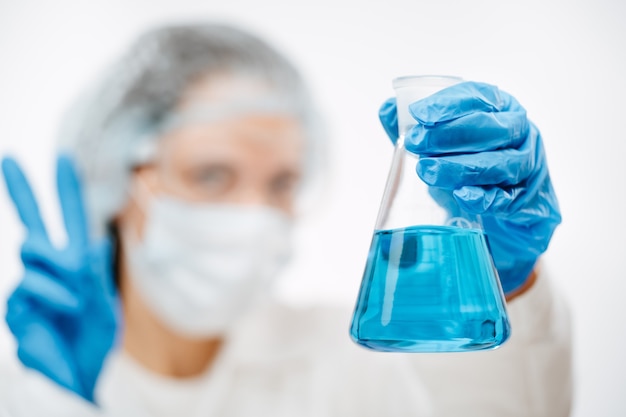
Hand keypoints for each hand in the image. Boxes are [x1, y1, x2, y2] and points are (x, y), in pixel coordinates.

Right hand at [1, 155, 118, 401]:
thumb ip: (96, 276)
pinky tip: (64, 307)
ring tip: (78, 298)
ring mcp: (31, 287)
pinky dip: (52, 295)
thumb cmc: (94, 340)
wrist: (79, 377)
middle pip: (31, 223)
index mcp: (77, 263)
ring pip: (32, 254)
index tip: (63, 158)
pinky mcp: (17, 309)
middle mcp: (51, 270)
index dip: (66, 190)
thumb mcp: (105, 306)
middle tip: (9, 158)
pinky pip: (28, 288)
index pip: (70, 220)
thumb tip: (92, 243)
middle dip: (21, 190)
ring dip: (60, 271)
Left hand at [378, 81, 561, 294]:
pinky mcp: (529, 201)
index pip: (479, 97)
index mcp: (501, 108)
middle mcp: (520, 133)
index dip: (449, 103)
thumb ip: (416, 126)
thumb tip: (387, 110)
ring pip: (501, 163)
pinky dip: (484, 197)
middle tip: (416, 144)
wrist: (505, 211)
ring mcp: (528, 167)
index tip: (418, 114)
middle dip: (451, 134)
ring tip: (427, 171)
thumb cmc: (472, 164)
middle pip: (492, 128)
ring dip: (461, 167)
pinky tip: (461, 195)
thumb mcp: (445, 142)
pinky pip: (509, 199)